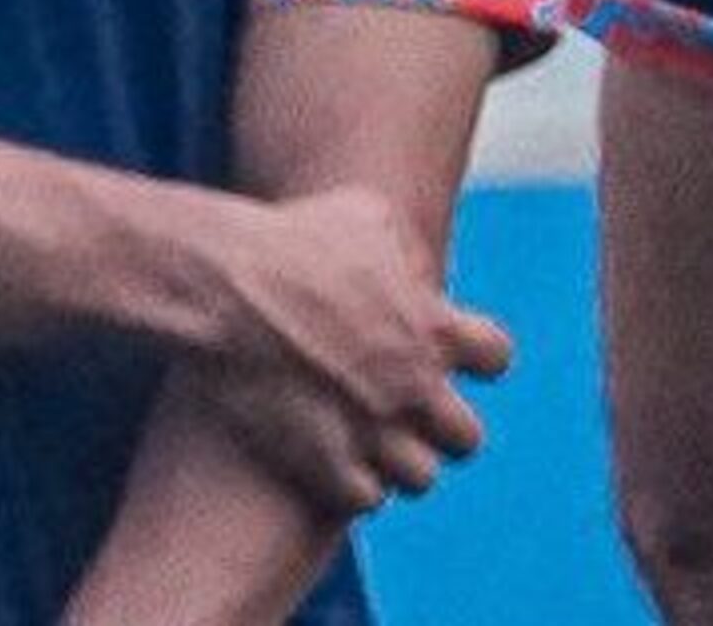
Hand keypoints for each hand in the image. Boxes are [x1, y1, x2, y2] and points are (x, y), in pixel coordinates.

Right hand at [160, 187, 508, 514]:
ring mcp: (373, 431)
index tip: (439, 351)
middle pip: (465, 437)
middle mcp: (415, 388)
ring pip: (419, 478)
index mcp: (434, 330)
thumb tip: (416, 266)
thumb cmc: (285, 237)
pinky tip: (326, 456)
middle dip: (436, 424)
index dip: (470, 357)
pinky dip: (350, 483)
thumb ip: (404, 248)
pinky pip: (365, 499)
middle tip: (399, 407)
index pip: (495, 359)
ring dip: (395, 461)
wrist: (217, 283)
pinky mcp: (326, 463)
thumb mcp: (361, 214)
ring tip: (361, 439)